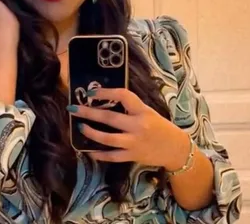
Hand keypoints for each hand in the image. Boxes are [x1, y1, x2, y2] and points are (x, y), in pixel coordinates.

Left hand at [67, 88, 190, 169]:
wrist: (175, 149)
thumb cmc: (160, 126)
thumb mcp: (148, 111)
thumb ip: (130, 107)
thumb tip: (105, 98)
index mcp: (142, 111)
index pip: (123, 96)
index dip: (106, 92)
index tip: (91, 92)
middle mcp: (138, 126)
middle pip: (110, 119)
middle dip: (89, 113)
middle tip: (74, 109)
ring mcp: (134, 143)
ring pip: (108, 139)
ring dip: (91, 133)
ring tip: (80, 127)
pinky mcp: (132, 156)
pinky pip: (112, 156)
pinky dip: (99, 154)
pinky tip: (89, 150)